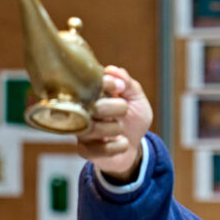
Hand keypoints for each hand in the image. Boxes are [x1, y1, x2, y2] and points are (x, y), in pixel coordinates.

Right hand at [76, 65, 153, 180]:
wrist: (134, 147)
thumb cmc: (133, 120)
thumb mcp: (137, 100)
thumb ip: (129, 84)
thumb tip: (113, 70)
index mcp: (93, 94)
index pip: (88, 82)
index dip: (106, 83)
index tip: (120, 88)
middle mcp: (83, 110)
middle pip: (88, 105)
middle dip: (111, 107)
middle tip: (124, 109)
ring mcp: (81, 129)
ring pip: (91, 128)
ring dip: (113, 128)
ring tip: (121, 128)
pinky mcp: (84, 149)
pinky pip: (95, 149)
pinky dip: (115, 146)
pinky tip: (123, 143)